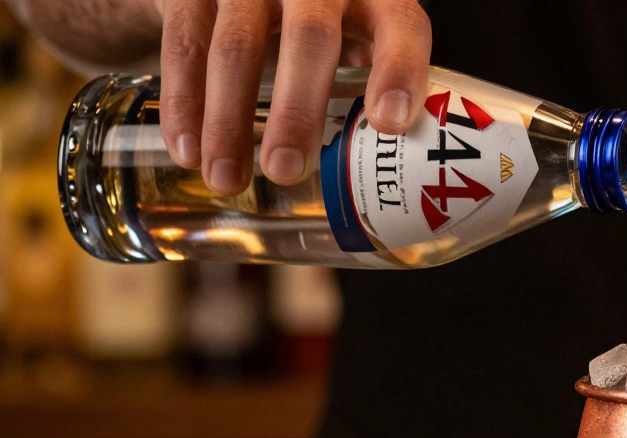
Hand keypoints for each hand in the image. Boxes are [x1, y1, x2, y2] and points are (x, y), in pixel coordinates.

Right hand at [156, 0, 431, 194]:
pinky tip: (188, 152)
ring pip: (236, 46)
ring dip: (229, 121)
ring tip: (228, 180)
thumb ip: (372, 91)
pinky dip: (185, 103)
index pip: (400, 26)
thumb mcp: (358, 43)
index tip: (389, 124)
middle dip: (298, 110)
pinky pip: (185, 44)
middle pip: (310, 37)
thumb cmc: (323, 25)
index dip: (399, 71)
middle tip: (286, 171)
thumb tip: (384, 182)